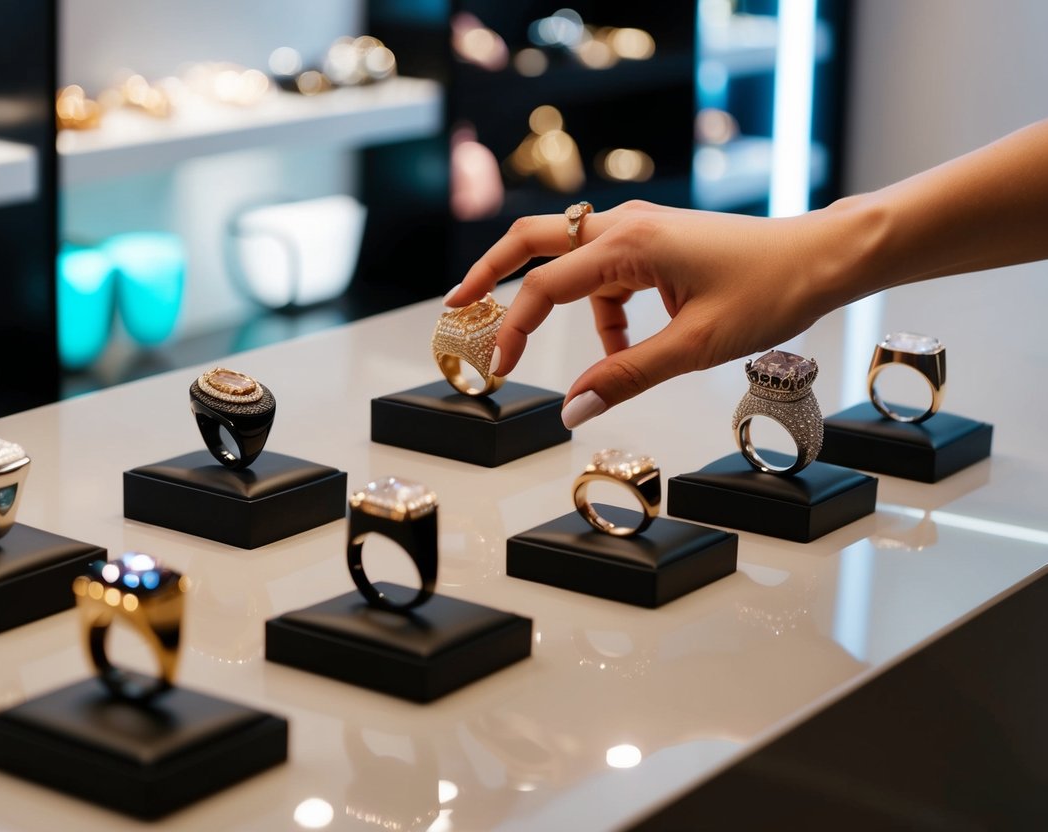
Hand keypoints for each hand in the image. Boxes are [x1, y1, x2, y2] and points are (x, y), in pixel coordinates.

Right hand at [445, 200, 850, 426]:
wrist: (822, 258)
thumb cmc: (770, 291)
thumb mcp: (694, 346)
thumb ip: (625, 376)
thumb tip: (573, 409)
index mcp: (631, 244)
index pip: (546, 285)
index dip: (513, 329)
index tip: (499, 369)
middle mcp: (626, 224)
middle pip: (535, 239)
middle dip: (491, 274)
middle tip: (458, 306)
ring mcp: (640, 228)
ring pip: (570, 259)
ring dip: (561, 305)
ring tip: (587, 356)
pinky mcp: (654, 240)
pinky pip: (604, 272)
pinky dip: (601, 309)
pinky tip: (623, 342)